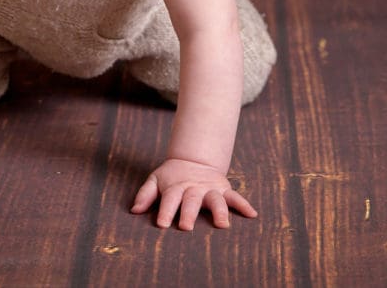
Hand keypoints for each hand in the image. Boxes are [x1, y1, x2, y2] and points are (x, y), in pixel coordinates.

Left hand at [131, 157, 256, 229]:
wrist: (194, 159)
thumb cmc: (171, 177)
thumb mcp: (155, 180)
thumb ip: (145, 194)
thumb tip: (134, 211)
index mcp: (176, 186)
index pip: (169, 199)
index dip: (165, 211)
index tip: (162, 224)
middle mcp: (193, 188)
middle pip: (191, 201)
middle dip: (189, 213)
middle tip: (186, 226)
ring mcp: (210, 189)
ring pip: (215, 200)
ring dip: (219, 211)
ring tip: (223, 225)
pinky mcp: (223, 189)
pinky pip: (235, 197)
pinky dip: (244, 205)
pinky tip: (252, 214)